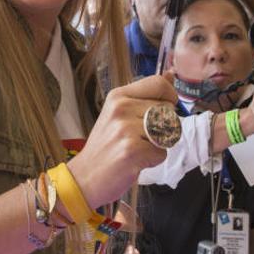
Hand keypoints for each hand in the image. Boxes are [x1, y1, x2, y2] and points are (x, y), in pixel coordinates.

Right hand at [68, 75, 176, 208]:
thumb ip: (146, 95)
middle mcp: (121, 108)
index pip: (159, 83)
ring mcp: (126, 129)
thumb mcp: (119, 114)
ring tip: (138, 149)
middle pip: (167, 109)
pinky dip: (153, 161)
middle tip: (140, 138)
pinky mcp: (132, 150)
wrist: (83, 178)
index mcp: (118, 96)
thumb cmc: (105, 146)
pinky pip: (162, 153)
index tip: (164, 110)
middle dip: (163, 126)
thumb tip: (171, 74)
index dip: (170, 96)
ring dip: (159, 144)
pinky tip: (135, 162)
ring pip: (167, 131)